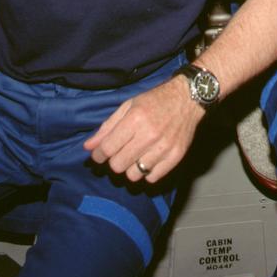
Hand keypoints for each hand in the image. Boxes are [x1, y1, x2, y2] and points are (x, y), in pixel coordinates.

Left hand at [83, 76, 203, 184]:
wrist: (188, 98)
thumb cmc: (156, 100)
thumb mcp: (129, 106)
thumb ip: (108, 127)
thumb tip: (88, 147)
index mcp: (135, 119)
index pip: (107, 149)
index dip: (98, 155)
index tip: (99, 154)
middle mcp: (149, 135)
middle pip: (118, 165)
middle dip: (114, 161)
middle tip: (119, 152)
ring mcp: (164, 147)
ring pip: (134, 175)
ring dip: (130, 167)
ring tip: (135, 156)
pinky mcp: (176, 156)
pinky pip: (152, 178)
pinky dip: (147, 172)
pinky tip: (149, 159)